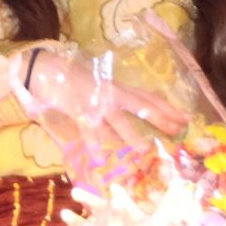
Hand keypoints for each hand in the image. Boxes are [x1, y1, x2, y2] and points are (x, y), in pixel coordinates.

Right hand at [18, 46, 186, 152]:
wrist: (41, 67)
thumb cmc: (68, 77)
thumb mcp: (95, 85)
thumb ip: (111, 98)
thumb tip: (128, 114)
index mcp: (114, 87)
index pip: (146, 96)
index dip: (166, 107)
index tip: (185, 118)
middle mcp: (109, 93)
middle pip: (140, 105)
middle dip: (160, 118)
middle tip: (178, 131)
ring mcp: (94, 101)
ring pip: (117, 119)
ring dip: (130, 134)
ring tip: (143, 149)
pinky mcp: (77, 108)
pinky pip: (88, 129)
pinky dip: (95, 144)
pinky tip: (101, 158)